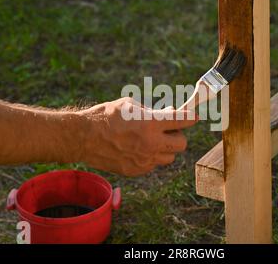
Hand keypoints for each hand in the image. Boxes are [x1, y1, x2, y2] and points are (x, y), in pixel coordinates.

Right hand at [76, 97, 196, 175]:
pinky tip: (137, 149)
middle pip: (182, 144)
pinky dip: (150, 157)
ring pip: (169, 157)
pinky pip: (153, 164)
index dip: (190, 117)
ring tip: (151, 140)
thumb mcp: (131, 105)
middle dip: (177, 135)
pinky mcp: (136, 170)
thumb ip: (152, 112)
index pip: (182, 120)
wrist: (84, 137)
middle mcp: (151, 144)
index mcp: (151, 124)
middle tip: (167, 130)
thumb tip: (168, 115)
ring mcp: (144, 160)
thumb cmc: (107, 116)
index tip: (194, 117)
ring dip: (165, 148)